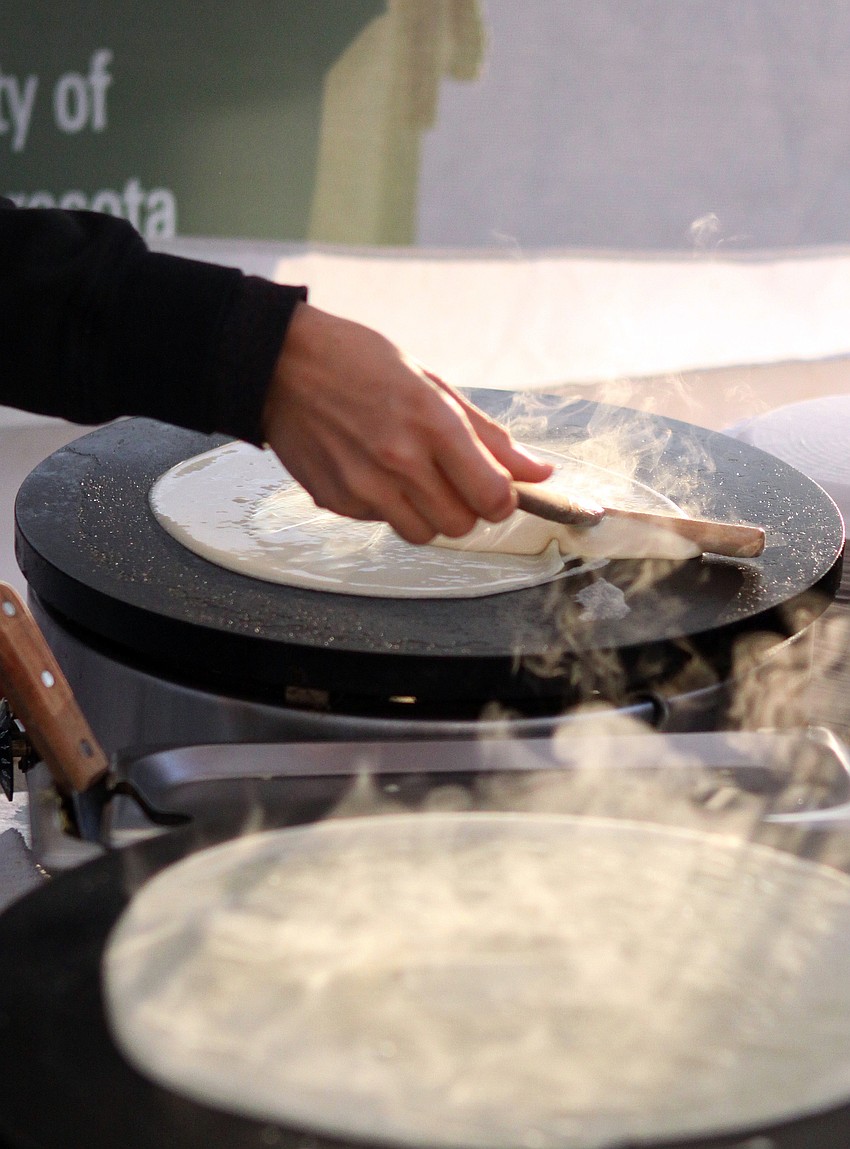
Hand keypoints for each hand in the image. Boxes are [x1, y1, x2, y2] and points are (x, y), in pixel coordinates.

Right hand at [262, 304, 552, 543]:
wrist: (278, 364)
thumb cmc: (357, 361)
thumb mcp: (432, 383)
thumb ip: (488, 436)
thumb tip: (538, 472)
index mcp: (431, 423)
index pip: (492, 497)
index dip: (503, 498)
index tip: (497, 487)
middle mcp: (398, 461)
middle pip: (461, 525)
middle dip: (467, 508)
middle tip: (453, 479)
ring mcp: (364, 486)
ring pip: (423, 534)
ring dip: (429, 514)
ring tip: (412, 476)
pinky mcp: (337, 502)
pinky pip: (382, 522)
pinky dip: (389, 506)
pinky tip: (374, 470)